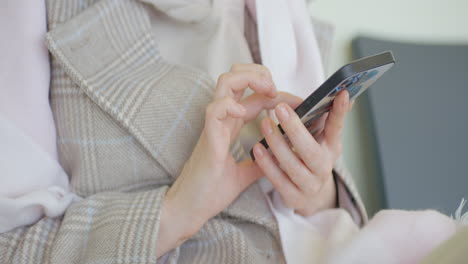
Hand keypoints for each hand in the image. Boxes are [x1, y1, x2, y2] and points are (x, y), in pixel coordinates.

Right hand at [157, 64, 301, 256]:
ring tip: (268, 91)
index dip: (274, 93)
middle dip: (258, 73)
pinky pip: (214, 110)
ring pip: (225, 83)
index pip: (252, 96)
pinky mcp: (208, 138)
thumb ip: (261, 162)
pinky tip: (243, 112)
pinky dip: (228, 104)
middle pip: (235, 77)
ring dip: (248, 79)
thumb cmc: (212, 190)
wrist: (191, 207)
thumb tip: (280, 158)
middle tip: (276, 88)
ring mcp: (214, 126)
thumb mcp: (245, 173)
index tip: (296, 103)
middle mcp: (222, 120)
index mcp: (230, 125)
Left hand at [253, 91, 352, 215]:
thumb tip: (343, 93)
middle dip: (295, 129)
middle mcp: (324, 168)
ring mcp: (310, 185)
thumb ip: (328, 118)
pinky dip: (267, 165)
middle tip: (280, 108)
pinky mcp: (294, 197)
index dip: (340, 112)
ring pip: (292, 166)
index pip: (337, 128)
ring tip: (264, 124)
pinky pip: (278, 181)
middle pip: (310, 151)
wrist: (310, 195)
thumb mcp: (323, 139)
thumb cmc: (312, 157)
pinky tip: (257, 150)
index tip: (342, 93)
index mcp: (332, 149)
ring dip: (277, 144)